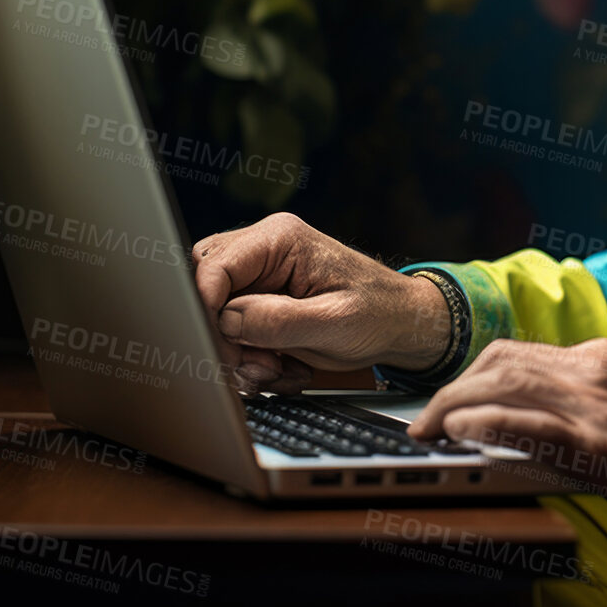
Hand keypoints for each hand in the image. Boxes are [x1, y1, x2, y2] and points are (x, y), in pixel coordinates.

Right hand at [190, 213, 450, 393]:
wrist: (400, 325)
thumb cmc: (379, 314)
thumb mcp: (334, 322)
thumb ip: (279, 320)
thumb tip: (227, 320)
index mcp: (280, 239)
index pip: (214, 266)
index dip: (208, 310)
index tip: (225, 348)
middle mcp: (265, 249)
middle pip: (207, 288)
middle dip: (224, 335)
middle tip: (258, 363)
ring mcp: (261, 274)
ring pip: (215, 313)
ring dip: (240, 351)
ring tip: (279, 367)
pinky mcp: (262, 299)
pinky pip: (232, 329)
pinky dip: (250, 356)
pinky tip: (282, 365)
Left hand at [407, 338, 606, 534]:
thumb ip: (572, 403)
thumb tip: (513, 420)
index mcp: (597, 359)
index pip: (515, 352)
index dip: (470, 374)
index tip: (445, 398)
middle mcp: (592, 370)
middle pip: (502, 361)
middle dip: (452, 388)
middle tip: (423, 421)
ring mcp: (596, 403)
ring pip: (508, 382)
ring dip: (457, 403)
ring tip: (430, 427)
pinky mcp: (600, 440)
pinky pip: (533, 423)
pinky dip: (491, 422)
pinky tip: (462, 430)